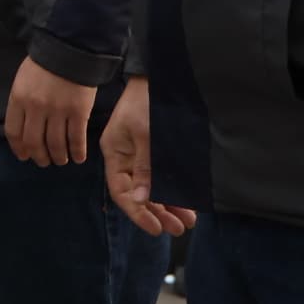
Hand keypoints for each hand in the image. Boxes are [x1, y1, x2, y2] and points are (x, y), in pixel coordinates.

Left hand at [3, 58, 97, 166]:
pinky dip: (77, 152)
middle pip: (33, 143)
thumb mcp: (23, 80)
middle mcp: (36, 108)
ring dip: (58, 157)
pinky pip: (76, 139)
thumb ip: (21, 102)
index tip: (24, 156)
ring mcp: (57, 112)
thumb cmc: (45, 63)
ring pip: (55, 145)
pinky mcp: (78, 113)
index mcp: (18, 99)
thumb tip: (24, 128)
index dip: (19, 148)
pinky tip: (78, 158)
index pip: (13, 132)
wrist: (71, 48)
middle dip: (39, 157)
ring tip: (60, 160)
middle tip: (44, 161)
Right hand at [101, 76, 192, 236]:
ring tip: (187, 220)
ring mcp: (141, 155)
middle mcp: (126, 157)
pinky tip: (186, 202)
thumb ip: (145, 168)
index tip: (157, 228)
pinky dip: (174, 190)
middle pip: (139, 194)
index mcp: (115, 152)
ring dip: (169, 204)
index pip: (122, 191)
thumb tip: (142, 200)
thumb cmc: (147, 100)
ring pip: (153, 188)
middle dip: (159, 212)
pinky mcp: (156, 151)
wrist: (160, 74)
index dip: (138, 212)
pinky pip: (162, 177)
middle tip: (179, 228)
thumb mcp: (146, 134)